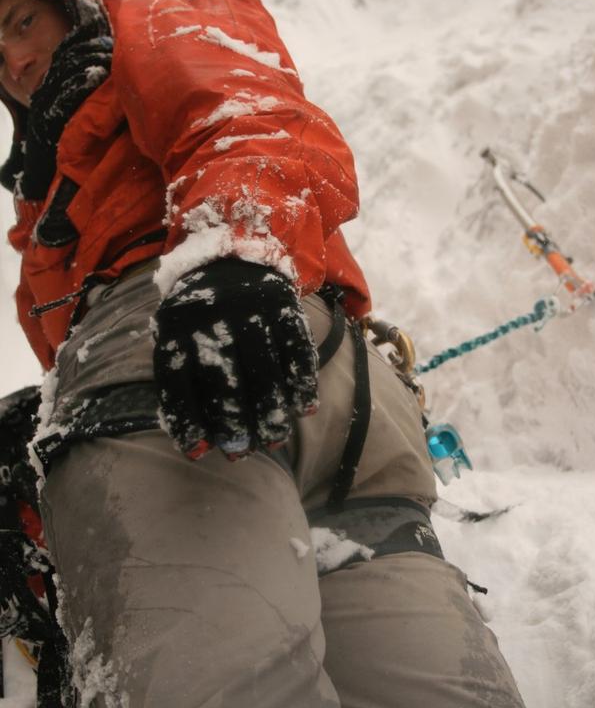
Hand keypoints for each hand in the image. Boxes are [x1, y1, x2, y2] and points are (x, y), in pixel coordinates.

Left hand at [153, 259, 318, 458]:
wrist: (228, 253)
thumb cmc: (199, 313)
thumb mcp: (177, 334)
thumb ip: (184, 379)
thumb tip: (197, 442)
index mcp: (176, 325)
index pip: (178, 380)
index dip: (188, 420)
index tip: (201, 453)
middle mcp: (211, 314)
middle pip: (224, 378)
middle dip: (235, 423)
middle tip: (243, 452)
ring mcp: (249, 306)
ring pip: (264, 369)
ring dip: (272, 412)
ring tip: (275, 440)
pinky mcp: (282, 301)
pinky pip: (297, 348)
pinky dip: (303, 382)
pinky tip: (304, 409)